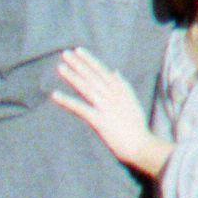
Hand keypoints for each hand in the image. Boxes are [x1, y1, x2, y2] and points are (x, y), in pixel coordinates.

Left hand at [50, 47, 167, 174]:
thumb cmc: (137, 127)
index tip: (79, 51)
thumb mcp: (132, 102)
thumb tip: (115, 71)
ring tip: (60, 67)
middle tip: (65, 54)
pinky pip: (80, 108)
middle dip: (79, 64)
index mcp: (121, 91)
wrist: (142, 146)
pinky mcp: (99, 121)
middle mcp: (113, 96)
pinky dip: (67, 101)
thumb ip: (123, 86)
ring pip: (87, 88)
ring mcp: (106, 108)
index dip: (90, 60)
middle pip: (93, 77)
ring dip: (73, 77)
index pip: (102, 72)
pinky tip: (55, 95)